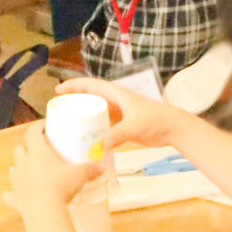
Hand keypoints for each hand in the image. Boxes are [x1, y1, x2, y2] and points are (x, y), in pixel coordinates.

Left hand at [4, 128, 97, 219]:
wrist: (44, 211)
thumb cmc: (61, 186)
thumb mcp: (80, 175)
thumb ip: (92, 168)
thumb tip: (103, 167)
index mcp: (36, 152)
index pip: (32, 132)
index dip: (38, 127)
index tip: (46, 127)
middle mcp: (22, 163)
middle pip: (20, 149)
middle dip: (28, 147)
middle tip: (41, 150)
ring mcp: (16, 181)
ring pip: (14, 169)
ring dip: (21, 168)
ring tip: (32, 171)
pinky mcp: (14, 198)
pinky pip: (10, 194)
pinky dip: (13, 194)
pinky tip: (18, 196)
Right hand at [55, 76, 197, 149]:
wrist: (174, 129)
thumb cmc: (156, 121)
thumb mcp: (134, 126)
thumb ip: (117, 135)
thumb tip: (98, 146)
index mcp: (117, 94)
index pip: (91, 85)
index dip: (74, 85)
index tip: (58, 90)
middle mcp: (116, 101)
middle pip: (91, 97)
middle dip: (75, 100)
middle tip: (59, 108)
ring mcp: (119, 113)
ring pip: (96, 112)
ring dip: (83, 116)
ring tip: (68, 123)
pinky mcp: (123, 125)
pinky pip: (103, 125)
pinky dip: (94, 129)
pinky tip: (86, 139)